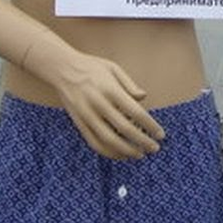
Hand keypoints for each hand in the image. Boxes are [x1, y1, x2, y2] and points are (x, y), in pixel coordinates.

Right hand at [28, 40, 165, 159]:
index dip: (150, 126)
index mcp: (110, 89)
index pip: (136, 112)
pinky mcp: (78, 123)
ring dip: (126, 151)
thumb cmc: (92, 67)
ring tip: (139, 155)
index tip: (160, 135)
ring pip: (109, 140)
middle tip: (154, 149)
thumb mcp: (113, 68)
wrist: (62, 69)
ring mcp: (87, 115)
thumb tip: (144, 97)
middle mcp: (99, 104)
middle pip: (125, 129)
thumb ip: (130, 84)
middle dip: (142, 142)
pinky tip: (120, 155)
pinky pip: (94, 143)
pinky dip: (108, 152)